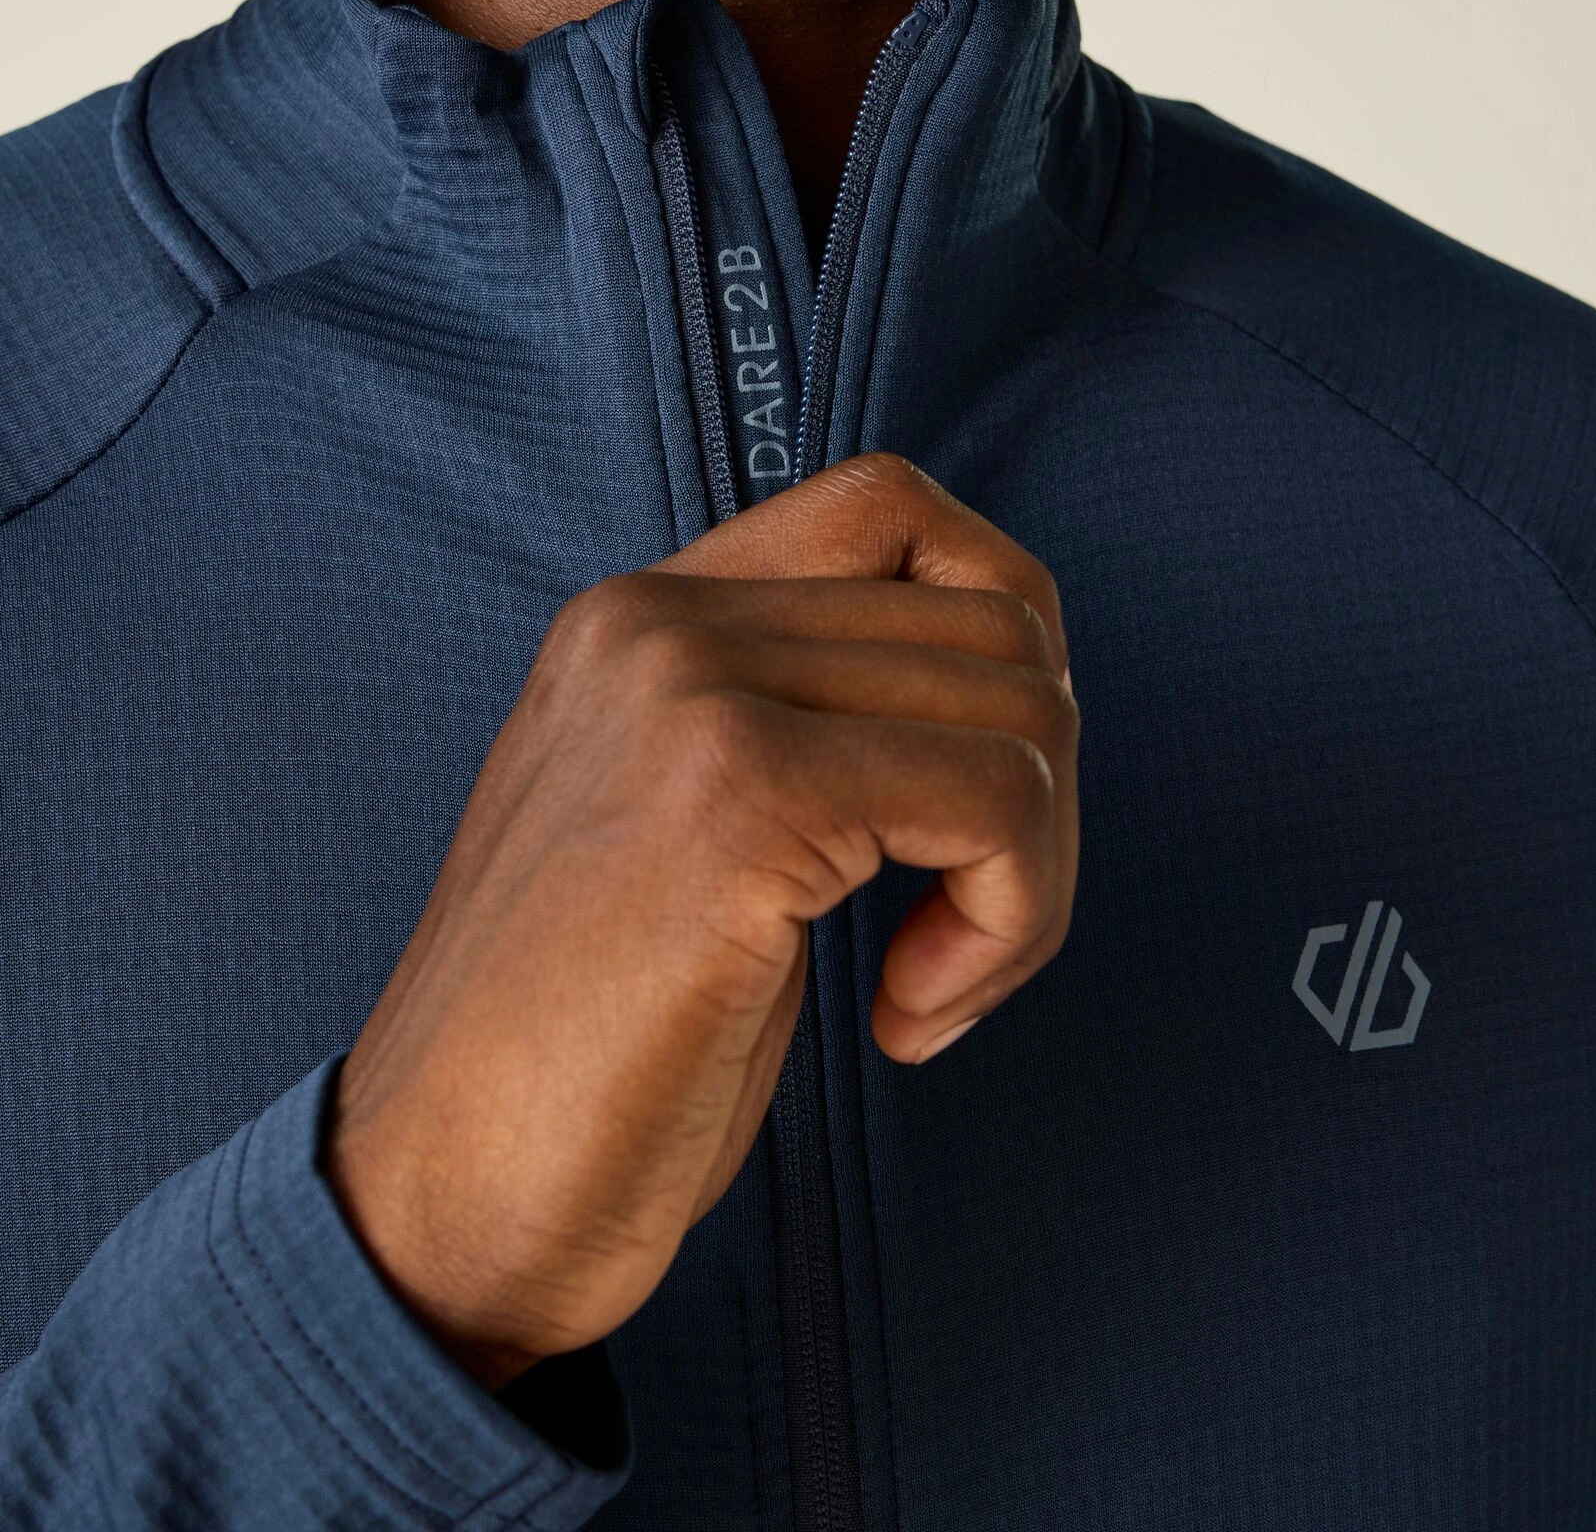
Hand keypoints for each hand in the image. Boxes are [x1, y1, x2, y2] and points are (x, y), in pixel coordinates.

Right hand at [325, 453, 1078, 1390]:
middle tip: (972, 934)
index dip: (999, 633)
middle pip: (995, 619)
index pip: (892, 509)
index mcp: (639, 622)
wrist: (437, 1202)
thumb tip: (997, 708)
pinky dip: (1013, 921)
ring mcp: (692, 694)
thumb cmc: (584, 1053)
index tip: (977, 793)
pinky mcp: (740, 796)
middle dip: (1042, 793)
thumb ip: (800, 729)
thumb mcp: (685, 838)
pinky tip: (909, 1018)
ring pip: (1021, 706)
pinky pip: (999, 798)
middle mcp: (660, 624)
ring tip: (934, 986)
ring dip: (1034, 875)